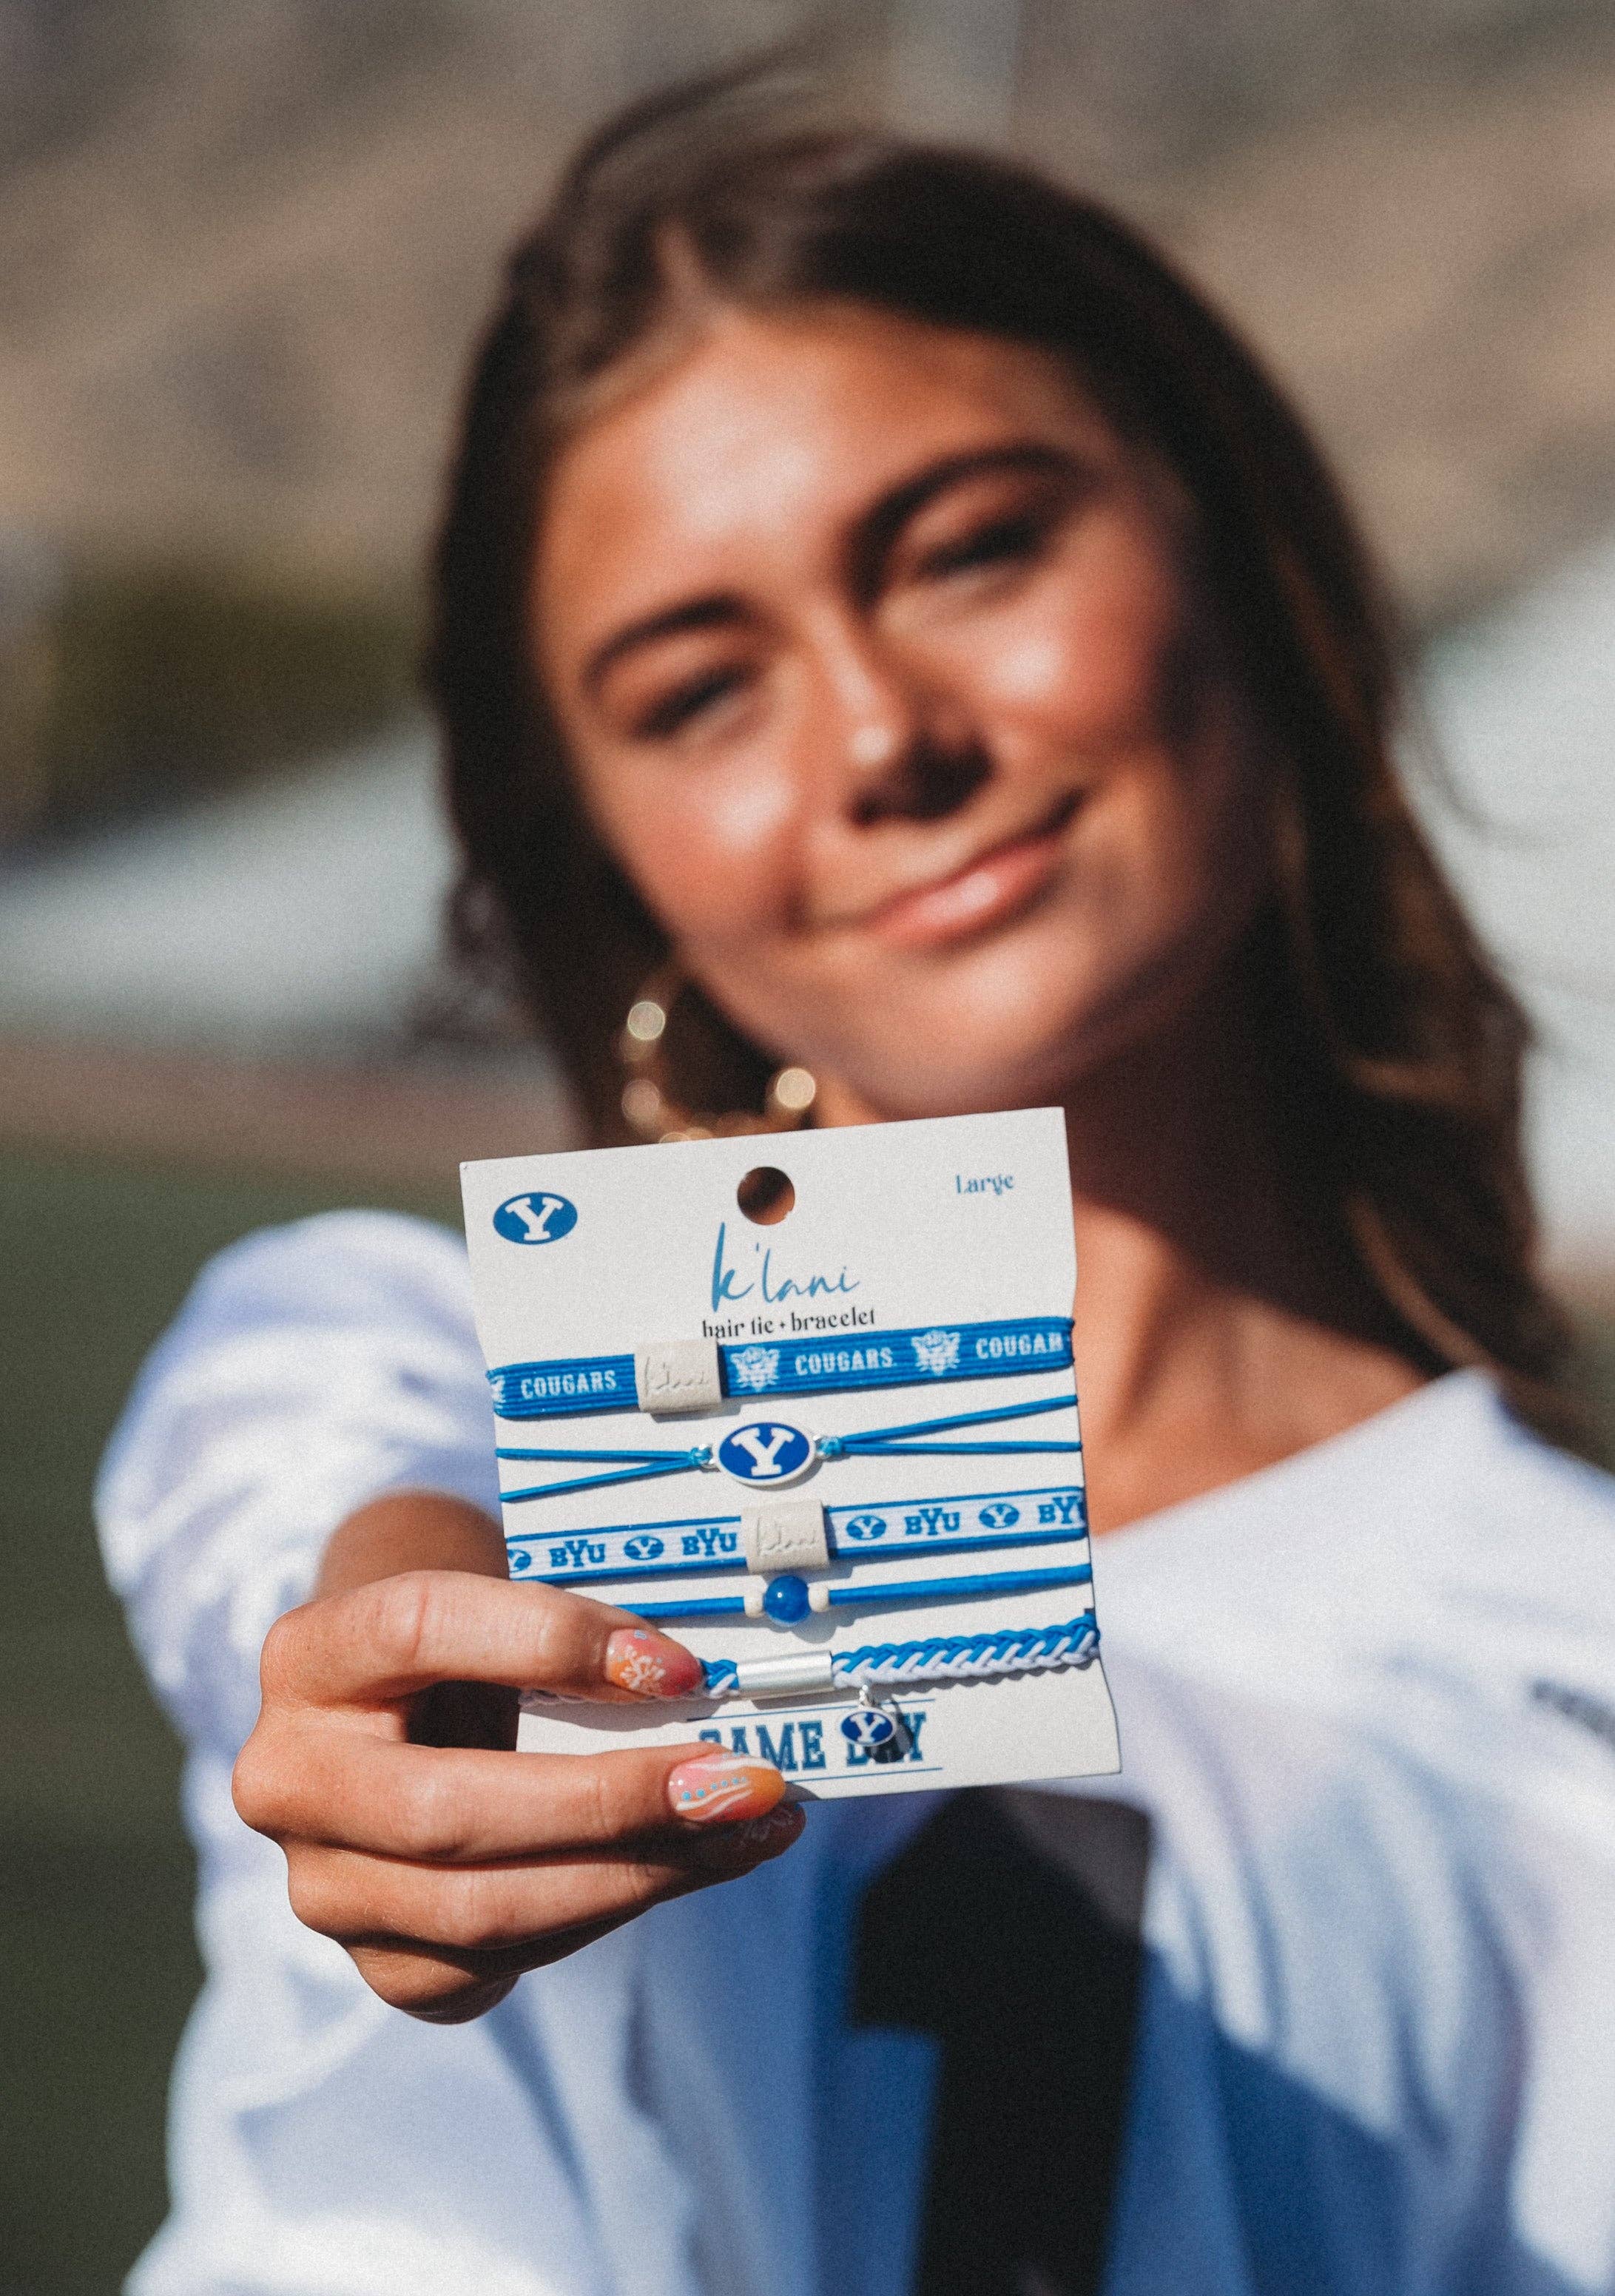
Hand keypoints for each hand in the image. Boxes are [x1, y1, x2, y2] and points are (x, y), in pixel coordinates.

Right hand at [232, 1496, 800, 2022]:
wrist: (402, 1711)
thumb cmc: (469, 1644)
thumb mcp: (497, 1605)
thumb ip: (572, 1636)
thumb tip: (700, 1687)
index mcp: (309, 1656)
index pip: (419, 1629)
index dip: (550, 1641)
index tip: (677, 1666)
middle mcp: (288, 1781)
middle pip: (447, 1811)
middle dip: (612, 1801)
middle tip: (737, 1781)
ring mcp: (322, 1889)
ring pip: (482, 1910)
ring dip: (638, 1874)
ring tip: (745, 1829)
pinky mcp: (380, 1963)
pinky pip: (503, 1963)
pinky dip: (612, 1912)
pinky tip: (692, 1867)